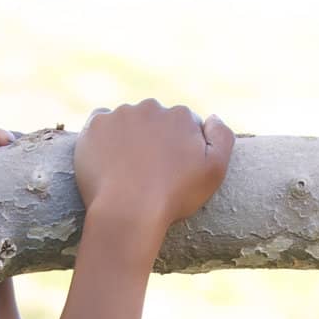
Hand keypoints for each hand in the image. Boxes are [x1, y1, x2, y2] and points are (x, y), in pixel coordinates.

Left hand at [74, 99, 233, 236]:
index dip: (178, 150)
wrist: (128, 211)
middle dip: (153, 141)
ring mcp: (122, 114)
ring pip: (127, 122)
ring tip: (126, 172)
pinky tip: (107, 161)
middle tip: (148, 174)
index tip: (171, 172)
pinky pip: (100, 124)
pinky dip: (103, 138)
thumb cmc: (174, 197)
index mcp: (182, 116)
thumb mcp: (214, 172)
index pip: (182, 126)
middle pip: (154, 121)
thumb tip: (212, 117)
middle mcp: (152, 107)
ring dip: (128, 139)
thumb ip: (223, 138)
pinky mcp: (96, 124)